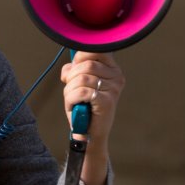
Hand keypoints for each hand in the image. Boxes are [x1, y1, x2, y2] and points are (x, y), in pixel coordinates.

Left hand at [60, 51, 125, 184]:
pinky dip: (71, 99)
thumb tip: (68, 68)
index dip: (78, 59)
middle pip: (85, 64)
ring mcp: (114, 88)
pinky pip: (81, 92)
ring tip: (75, 101)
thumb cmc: (83, 107)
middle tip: (71, 91)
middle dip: (71, 78)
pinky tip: (75, 107)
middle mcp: (117, 76)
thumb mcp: (76, 85)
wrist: (88, 133)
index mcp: (112, 69)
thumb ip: (73, 71)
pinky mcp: (107, 101)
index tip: (73, 72)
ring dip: (70, 90)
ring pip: (81, 78)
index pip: (94, 51)